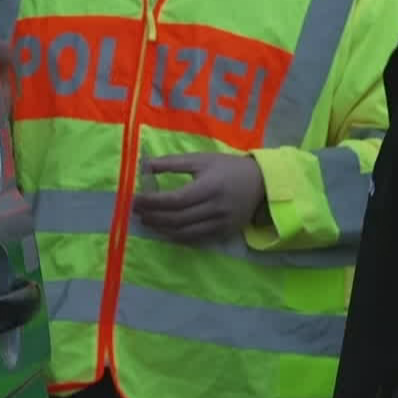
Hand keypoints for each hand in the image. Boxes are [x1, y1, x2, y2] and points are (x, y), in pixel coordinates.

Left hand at [133, 152, 266, 243]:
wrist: (261, 182)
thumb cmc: (227, 167)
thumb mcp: (201, 159)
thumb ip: (172, 163)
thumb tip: (144, 166)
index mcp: (209, 186)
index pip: (175, 199)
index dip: (153, 202)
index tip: (135, 200)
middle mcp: (215, 208)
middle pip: (177, 218)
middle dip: (153, 216)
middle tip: (136, 211)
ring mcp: (220, 223)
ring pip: (184, 232)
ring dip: (162, 229)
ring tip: (147, 221)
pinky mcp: (223, 232)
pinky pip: (195, 238)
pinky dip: (177, 236)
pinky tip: (165, 230)